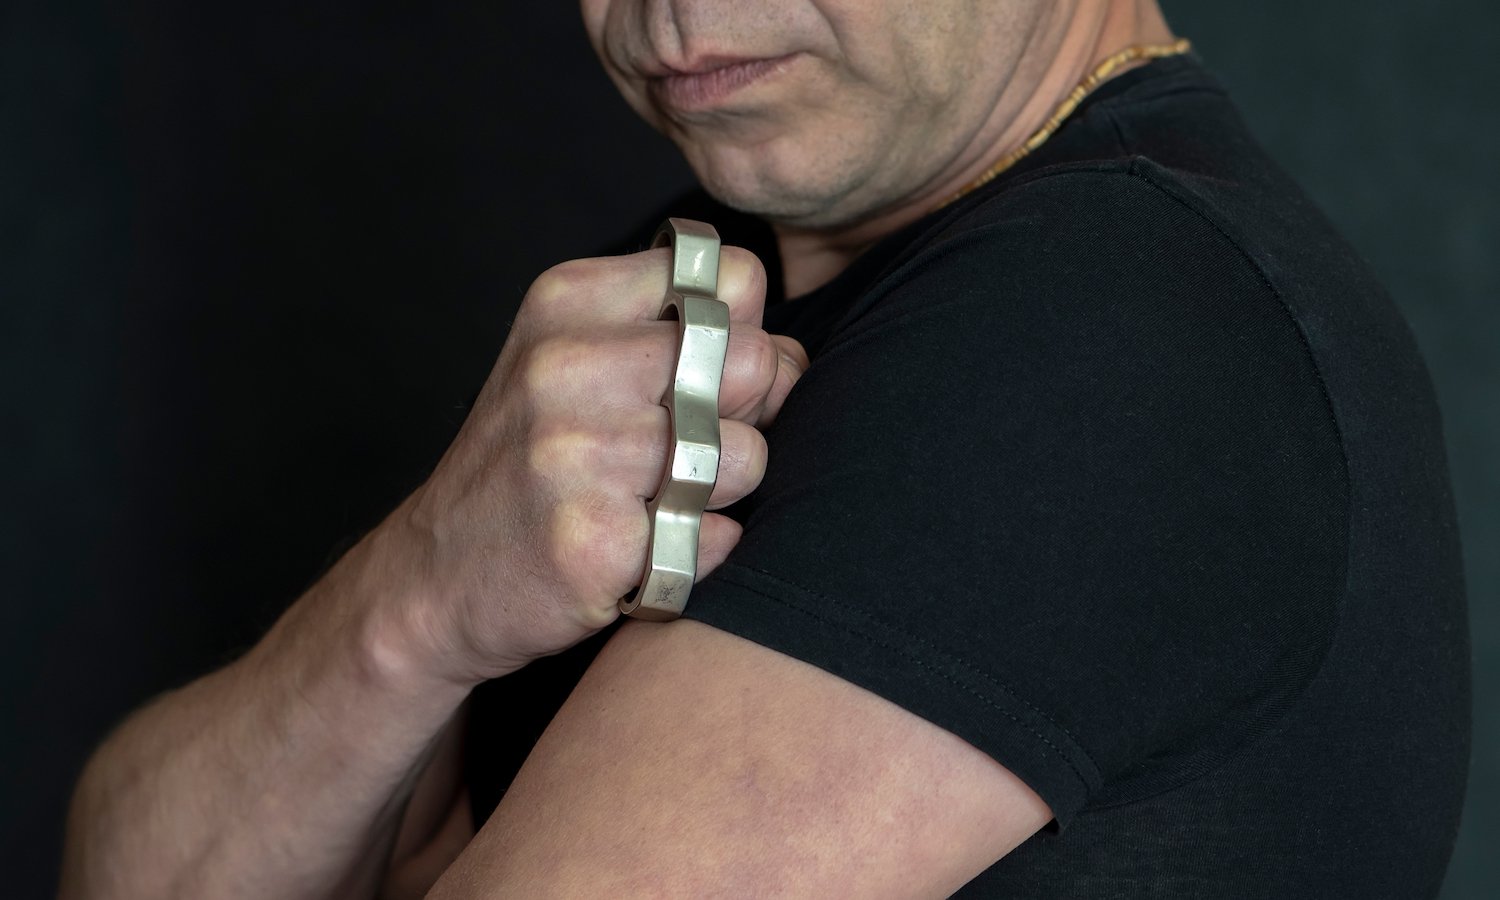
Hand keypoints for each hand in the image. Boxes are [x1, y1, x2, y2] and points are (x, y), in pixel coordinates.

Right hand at [383, 245, 806, 684]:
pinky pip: (717, 537)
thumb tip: (792, 355)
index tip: (703, 373)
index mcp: (570, 301)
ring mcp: (576, 453)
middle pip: (755, 362)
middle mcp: (568, 366)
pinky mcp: (593, 541)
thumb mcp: (576, 359)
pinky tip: (643, 549)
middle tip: (691, 447)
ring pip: (745, 457)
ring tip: (658, 501)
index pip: (733, 278)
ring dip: (721, 492)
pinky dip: (697, 553)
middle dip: (745, 413)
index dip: (744, 332)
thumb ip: (677, 331)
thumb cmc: (532, 463)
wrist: (436, 576)